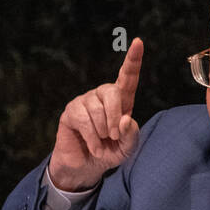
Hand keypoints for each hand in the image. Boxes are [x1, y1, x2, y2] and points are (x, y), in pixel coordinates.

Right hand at [48, 39, 143, 190]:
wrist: (86, 167)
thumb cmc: (110, 152)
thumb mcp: (127, 147)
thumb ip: (131, 135)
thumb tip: (125, 120)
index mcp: (121, 100)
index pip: (128, 77)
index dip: (133, 60)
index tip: (138, 42)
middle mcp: (102, 95)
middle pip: (113, 93)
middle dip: (115, 118)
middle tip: (113, 136)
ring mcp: (85, 101)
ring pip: (98, 110)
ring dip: (102, 132)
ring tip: (101, 142)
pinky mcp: (71, 112)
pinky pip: (84, 121)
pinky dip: (93, 139)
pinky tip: (94, 147)